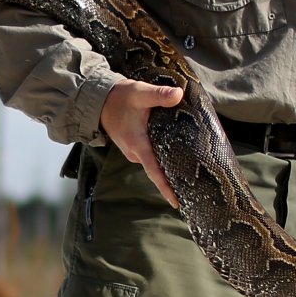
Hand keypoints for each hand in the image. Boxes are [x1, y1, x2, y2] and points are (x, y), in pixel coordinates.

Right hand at [100, 78, 185, 206]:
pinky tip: (177, 152)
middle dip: (174, 177)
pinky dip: (162, 155)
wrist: (99, 100)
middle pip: (158, 170)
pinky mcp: (134, 147)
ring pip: (155, 161)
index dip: (166, 188)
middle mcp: (135, 153)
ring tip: (191, 168)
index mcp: (138, 145)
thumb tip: (178, 95)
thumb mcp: (140, 93)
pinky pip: (151, 155)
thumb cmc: (119, 98)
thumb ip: (159, 95)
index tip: (177, 203)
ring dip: (169, 164)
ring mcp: (134, 151)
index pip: (155, 172)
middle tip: (196, 184)